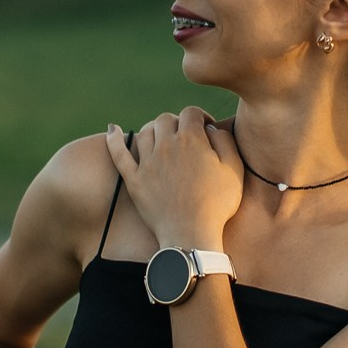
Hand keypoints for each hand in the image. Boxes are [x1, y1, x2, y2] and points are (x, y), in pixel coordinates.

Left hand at [105, 109, 243, 251]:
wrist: (191, 234)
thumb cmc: (217, 204)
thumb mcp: (234, 169)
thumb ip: (225, 140)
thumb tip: (211, 128)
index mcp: (191, 140)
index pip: (192, 112)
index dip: (201, 116)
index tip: (206, 126)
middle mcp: (166, 145)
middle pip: (166, 119)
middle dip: (177, 122)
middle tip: (185, 136)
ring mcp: (147, 162)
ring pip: (145, 132)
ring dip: (154, 130)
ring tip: (162, 137)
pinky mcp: (134, 179)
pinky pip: (118, 153)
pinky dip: (114, 139)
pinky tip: (113, 129)